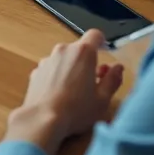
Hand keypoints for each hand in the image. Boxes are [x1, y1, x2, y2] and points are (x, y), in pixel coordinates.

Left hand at [3, 30, 124, 154]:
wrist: (42, 119)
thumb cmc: (76, 110)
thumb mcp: (103, 98)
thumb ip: (113, 79)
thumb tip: (118, 68)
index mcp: (83, 52)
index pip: (95, 35)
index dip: (101, 43)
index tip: (104, 55)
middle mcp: (63, 50)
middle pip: (79, 48)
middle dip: (87, 61)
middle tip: (93, 81)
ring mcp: (47, 60)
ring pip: (64, 59)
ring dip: (71, 69)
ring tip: (75, 91)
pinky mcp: (36, 71)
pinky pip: (51, 69)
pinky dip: (57, 77)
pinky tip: (59, 95)